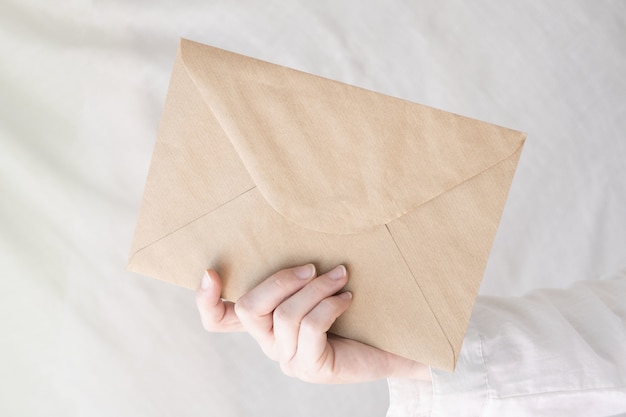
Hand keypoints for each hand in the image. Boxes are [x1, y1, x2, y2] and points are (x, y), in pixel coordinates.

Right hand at [196, 264, 429, 383]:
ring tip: (341, 275)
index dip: (205, 300)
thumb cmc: (357, 308)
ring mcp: (288, 358)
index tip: (212, 272)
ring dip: (316, 287)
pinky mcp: (312, 367)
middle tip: (312, 266)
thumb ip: (303, 270)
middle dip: (280, 280)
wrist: (394, 345)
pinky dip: (330, 304)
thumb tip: (295, 227)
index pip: (219, 320)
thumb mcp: (322, 282)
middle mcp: (270, 342)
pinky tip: (348, 297)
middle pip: (249, 308)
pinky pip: (311, 328)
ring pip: (285, 315)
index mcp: (266, 322)